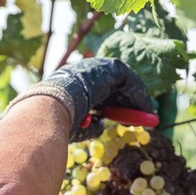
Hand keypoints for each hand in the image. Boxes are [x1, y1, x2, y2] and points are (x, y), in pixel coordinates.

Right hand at [10, 57, 153, 140]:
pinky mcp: (108, 68)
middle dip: (127, 100)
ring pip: (122, 81)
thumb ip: (88, 124)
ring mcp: (95, 67)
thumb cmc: (54, 121)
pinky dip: (138, 95)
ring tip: (147, 114)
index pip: (96, 91)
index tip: (119, 116)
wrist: (48, 109)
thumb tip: (100, 127)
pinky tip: (145, 109)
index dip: (110, 104)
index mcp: (70, 83)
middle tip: (140, 115)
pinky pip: (129, 81)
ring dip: (136, 98)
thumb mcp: (73, 125)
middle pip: (111, 85)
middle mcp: (83, 71)